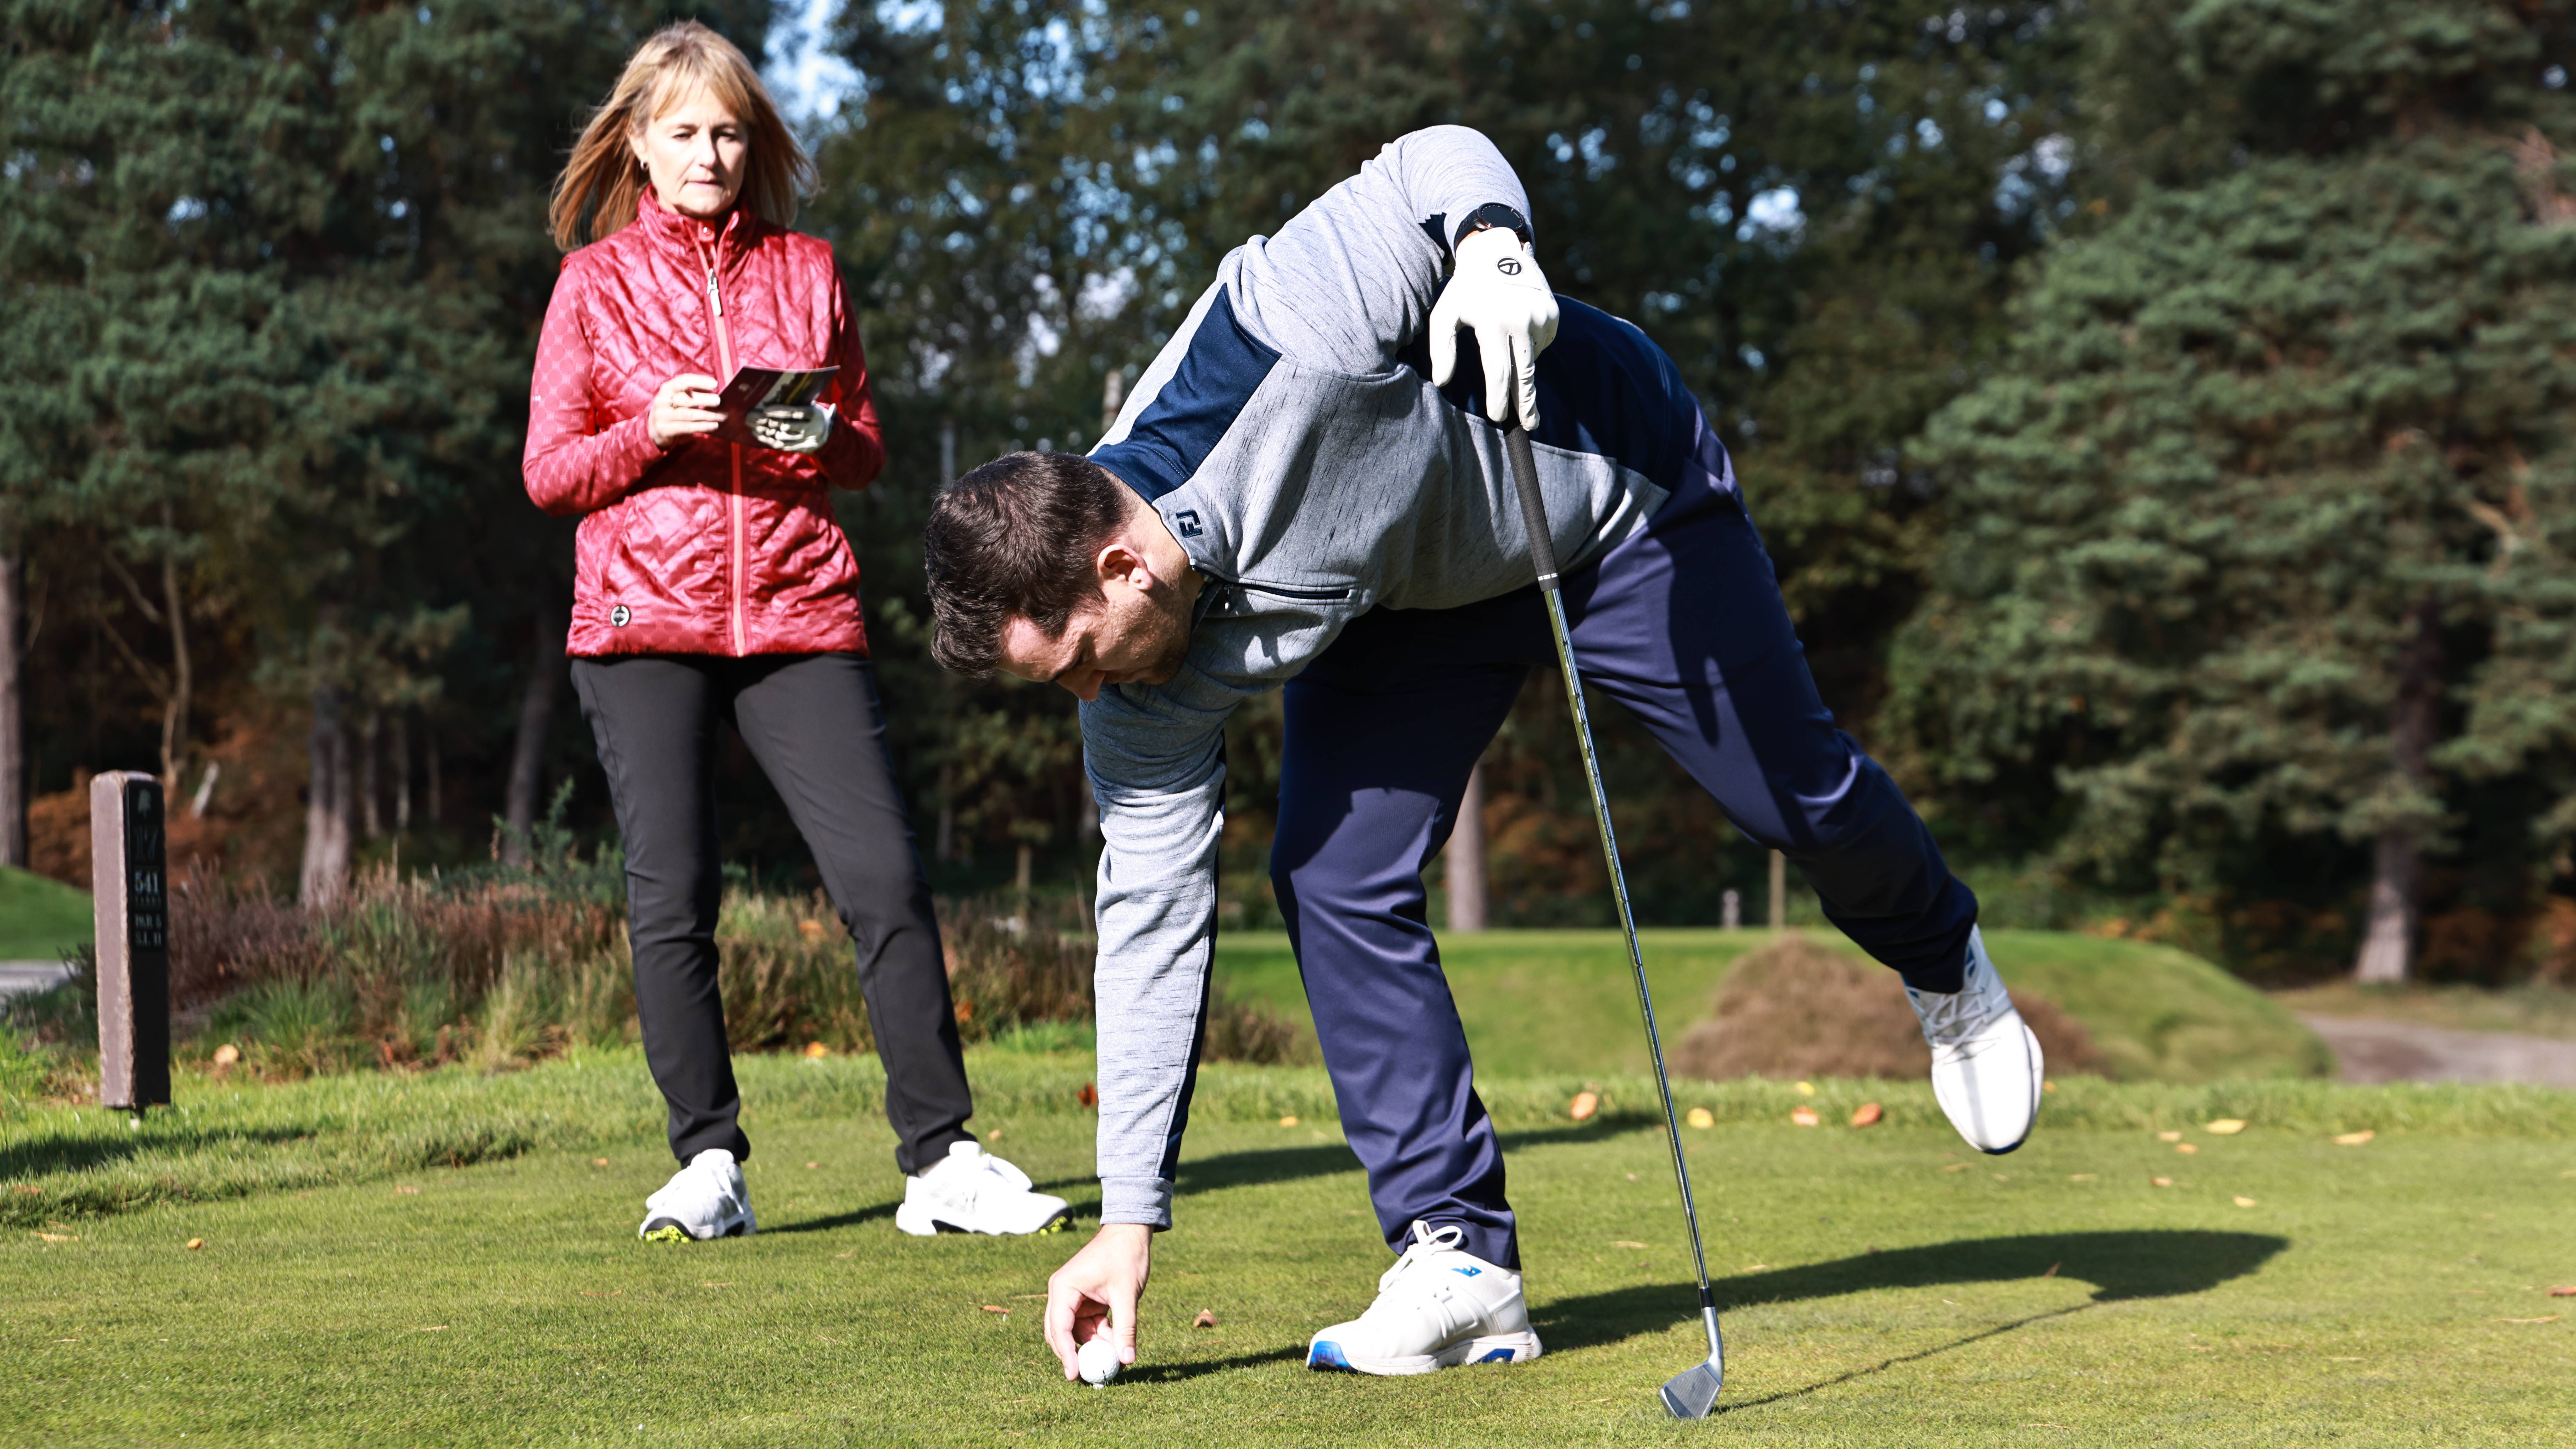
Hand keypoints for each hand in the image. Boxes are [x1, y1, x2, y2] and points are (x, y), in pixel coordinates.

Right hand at [648, 373, 723, 448]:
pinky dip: (702, 426)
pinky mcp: (665, 429)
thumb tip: (716, 392)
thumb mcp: (679, 397)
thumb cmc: (674, 408)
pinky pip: (687, 427)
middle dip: (705, 399)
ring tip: (723, 416)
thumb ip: (693, 393)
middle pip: (686, 399)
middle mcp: (662, 400)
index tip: (715, 384)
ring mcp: (662, 416)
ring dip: (708, 415)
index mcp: (667, 388)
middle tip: (719, 401)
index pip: (683, 381)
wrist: (654, 427)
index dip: (699, 381)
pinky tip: (714, 425)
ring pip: (688, 415)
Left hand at [750, 401, 833, 454]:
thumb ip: (796, 402)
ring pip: (784, 437)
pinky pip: (785, 446)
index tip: (765, 409)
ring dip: (768, 432)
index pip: (794, 412)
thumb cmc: (814, 414)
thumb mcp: (810, 405)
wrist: (829, 432)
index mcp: (814, 413)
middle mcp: (813, 427)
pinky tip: (761, 435)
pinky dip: (771, 441)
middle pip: (787, 425)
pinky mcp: (805, 448)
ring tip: (756, 426)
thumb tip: (774, 397)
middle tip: (755, 417)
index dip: (779, 411)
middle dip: (769, 422)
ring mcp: (809, 439)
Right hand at [1044, 1223, 1151, 1380]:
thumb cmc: (1126, 1256)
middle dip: (1075, 1354)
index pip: (1059, 1327)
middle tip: (1090, 1375)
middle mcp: (1062, 1293)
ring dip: (1093, 1346)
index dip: (1066, 1354)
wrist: (1131, 1231)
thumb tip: (1128, 1359)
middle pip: (1060, 1333)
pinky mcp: (1084, 1300)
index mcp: (1064, 1287)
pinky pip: (1087, 1325)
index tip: (1075, 1375)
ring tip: (1116, 1356)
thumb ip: (1126, 1328)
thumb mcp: (1127, 1294)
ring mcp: (1072, 1297)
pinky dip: (1100, 1337)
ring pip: (1075, 1332)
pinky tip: (1117, 1344)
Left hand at [1429, 223, 1557, 430]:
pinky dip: (1530, 345)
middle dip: (1526, 403)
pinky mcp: (1552, 314)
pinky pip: (1542, 343)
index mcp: (1493, 321)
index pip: (1499, 371)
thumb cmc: (1466, 290)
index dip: (1499, 398)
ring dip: (1521, 364)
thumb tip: (1441, 381)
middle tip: (1530, 425)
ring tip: (1506, 343)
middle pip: (1524, 374)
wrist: (1497, 253)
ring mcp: (1540, 316)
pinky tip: (1518, 329)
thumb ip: (1441, 348)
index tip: (1499, 417)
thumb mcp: (1445, 313)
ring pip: (1532, 358)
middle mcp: (1521, 320)